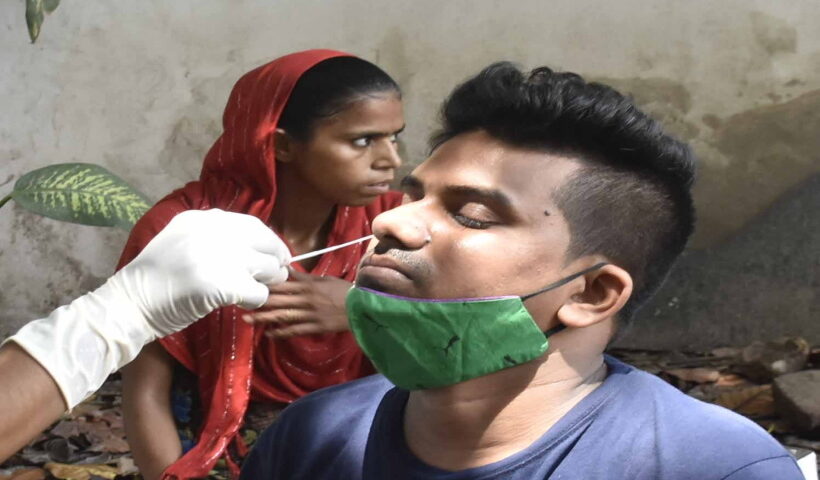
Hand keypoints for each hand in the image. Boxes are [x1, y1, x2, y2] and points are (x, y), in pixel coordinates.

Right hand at [4, 209, 290, 407]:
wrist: (127, 305)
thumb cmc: (155, 279)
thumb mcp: (181, 240)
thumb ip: (212, 236)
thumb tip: (253, 243)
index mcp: (201, 219)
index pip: (252, 225)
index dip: (269, 241)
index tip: (276, 254)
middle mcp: (212, 232)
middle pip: (265, 243)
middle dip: (276, 260)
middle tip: (277, 275)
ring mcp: (217, 257)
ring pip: (266, 268)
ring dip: (268, 282)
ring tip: (259, 290)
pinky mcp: (220, 285)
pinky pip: (258, 292)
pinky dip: (256, 300)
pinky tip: (243, 304)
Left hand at [243, 269, 352, 337]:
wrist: (361, 306)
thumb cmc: (343, 291)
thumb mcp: (324, 279)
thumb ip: (305, 278)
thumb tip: (288, 271)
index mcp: (308, 285)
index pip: (282, 283)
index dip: (266, 284)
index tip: (251, 283)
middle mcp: (305, 298)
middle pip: (278, 299)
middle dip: (259, 300)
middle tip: (242, 301)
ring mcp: (309, 313)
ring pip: (282, 315)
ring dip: (264, 317)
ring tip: (248, 319)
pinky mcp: (315, 326)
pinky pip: (294, 330)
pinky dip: (281, 332)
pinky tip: (269, 333)